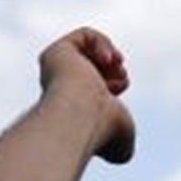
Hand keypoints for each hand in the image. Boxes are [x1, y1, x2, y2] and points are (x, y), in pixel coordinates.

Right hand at [39, 27, 134, 163]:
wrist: (82, 115)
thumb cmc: (103, 133)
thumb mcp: (124, 143)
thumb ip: (125, 141)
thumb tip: (122, 145)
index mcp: (72, 110)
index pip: (95, 87)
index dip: (116, 82)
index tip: (123, 86)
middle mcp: (60, 90)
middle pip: (92, 68)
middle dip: (114, 70)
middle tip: (122, 78)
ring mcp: (55, 71)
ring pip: (87, 50)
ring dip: (110, 54)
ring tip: (117, 63)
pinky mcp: (56, 52)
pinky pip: (84, 35)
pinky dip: (102, 42)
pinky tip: (108, 58)